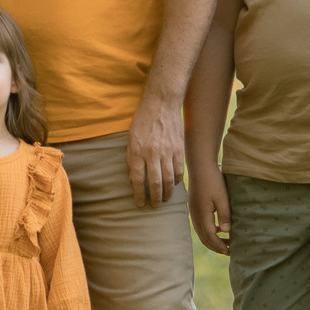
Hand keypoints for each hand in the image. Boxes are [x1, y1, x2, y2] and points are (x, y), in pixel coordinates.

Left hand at [125, 93, 185, 208]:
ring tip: (164, 200)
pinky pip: (179, 170)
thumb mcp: (130, 138)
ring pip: (168, 179)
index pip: (137, 179)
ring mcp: (167, 151)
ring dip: (166, 193)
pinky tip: (174, 184)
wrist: (161, 103)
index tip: (140, 204)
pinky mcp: (178, 149)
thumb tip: (134, 179)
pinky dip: (177, 180)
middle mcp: (152, 153)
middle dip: (154, 198)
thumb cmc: (143, 121)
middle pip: (154, 183)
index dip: (138, 195)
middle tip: (154, 205)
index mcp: (137, 151)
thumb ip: (132, 158)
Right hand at [189, 162, 232, 255]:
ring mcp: (193, 212)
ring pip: (201, 233)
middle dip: (216, 247)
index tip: (230, 252)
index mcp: (202, 215)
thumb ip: (224, 215)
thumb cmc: (213, 180)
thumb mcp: (222, 198)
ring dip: (212, 240)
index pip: (211, 237)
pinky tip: (218, 228)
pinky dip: (209, 231)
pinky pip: (200, 225)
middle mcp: (195, 216)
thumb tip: (226, 232)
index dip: (220, 246)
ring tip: (225, 243)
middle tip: (228, 252)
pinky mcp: (194, 207)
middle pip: (204, 238)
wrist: (200, 166)